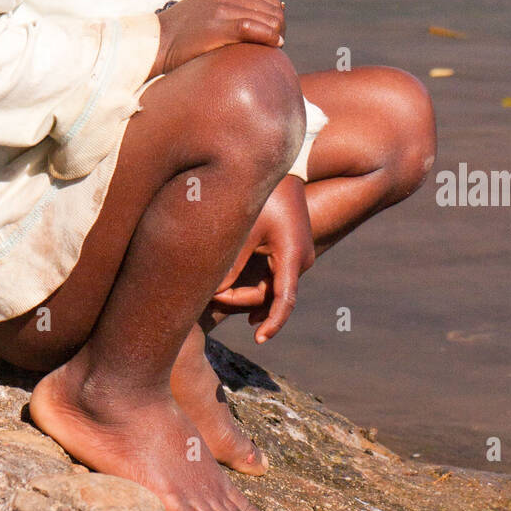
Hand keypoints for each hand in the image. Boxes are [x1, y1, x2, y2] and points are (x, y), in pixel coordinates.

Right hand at [149, 0, 284, 76]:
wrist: (156, 41)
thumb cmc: (185, 33)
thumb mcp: (210, 9)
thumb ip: (236, 8)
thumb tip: (277, 10)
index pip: (270, 2)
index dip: (277, 22)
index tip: (272, 39)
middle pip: (273, 12)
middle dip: (279, 31)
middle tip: (273, 48)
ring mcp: (223, 8)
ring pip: (269, 20)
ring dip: (276, 37)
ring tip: (269, 51)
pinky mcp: (219, 25)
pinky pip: (256, 29)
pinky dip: (270, 38)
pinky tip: (272, 47)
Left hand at [211, 176, 314, 342]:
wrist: (289, 171)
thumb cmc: (265, 196)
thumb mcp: (244, 228)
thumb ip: (231, 262)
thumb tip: (213, 291)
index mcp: (292, 255)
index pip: (284, 300)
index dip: (273, 323)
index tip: (260, 340)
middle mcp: (301, 260)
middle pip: (270, 295)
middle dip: (240, 299)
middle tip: (210, 296)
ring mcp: (299, 256)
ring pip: (272, 287)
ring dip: (247, 294)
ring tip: (217, 296)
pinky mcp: (292, 251)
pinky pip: (274, 277)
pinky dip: (256, 285)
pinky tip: (236, 295)